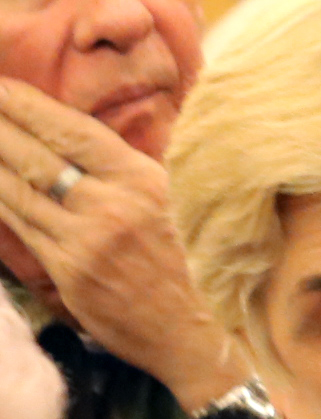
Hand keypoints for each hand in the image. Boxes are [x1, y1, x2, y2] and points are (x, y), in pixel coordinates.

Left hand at [0, 80, 245, 411]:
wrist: (202, 331)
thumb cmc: (198, 262)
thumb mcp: (180, 202)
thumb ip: (136, 173)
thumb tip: (89, 145)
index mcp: (144, 180)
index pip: (73, 132)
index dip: (29, 106)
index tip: (2, 87)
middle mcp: (111, 205)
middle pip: (37, 157)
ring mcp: (85, 241)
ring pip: (19, 192)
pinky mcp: (68, 273)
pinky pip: (23, 228)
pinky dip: (0, 202)